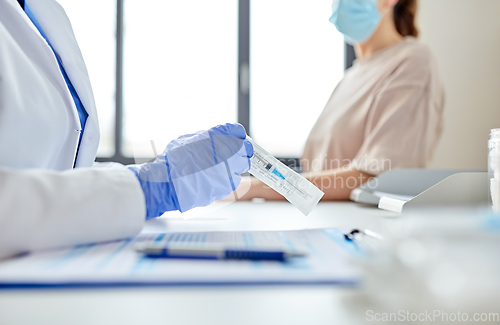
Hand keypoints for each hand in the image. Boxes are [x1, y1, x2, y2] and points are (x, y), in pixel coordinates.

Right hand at [128, 123, 252, 218]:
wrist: (168, 182)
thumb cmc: (175, 161)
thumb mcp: (190, 139)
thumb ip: (209, 137)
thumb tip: (219, 137)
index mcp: (218, 135)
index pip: (238, 131)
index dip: (236, 135)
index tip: (236, 139)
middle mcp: (228, 150)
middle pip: (246, 149)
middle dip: (240, 152)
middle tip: (230, 155)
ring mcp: (230, 168)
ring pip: (242, 166)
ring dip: (235, 166)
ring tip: (218, 168)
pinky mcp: (228, 185)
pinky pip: (233, 180)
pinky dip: (227, 178)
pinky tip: (214, 178)